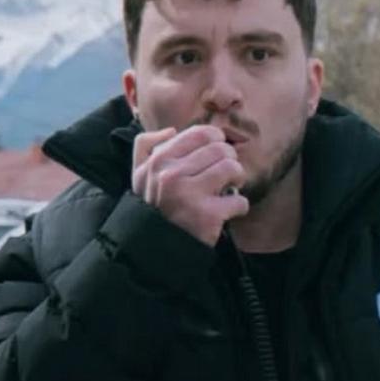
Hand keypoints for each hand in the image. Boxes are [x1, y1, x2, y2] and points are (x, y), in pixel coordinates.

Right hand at [131, 125, 250, 246]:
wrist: (157, 249)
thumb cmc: (155, 208)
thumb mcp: (140, 176)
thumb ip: (146, 147)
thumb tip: (171, 131)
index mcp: (158, 160)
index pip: (200, 134)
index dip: (216, 140)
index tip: (218, 152)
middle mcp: (172, 174)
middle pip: (221, 149)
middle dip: (229, 160)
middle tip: (226, 173)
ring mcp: (190, 195)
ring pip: (233, 168)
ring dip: (237, 179)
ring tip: (229, 188)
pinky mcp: (207, 215)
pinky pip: (239, 199)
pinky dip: (239, 206)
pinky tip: (228, 211)